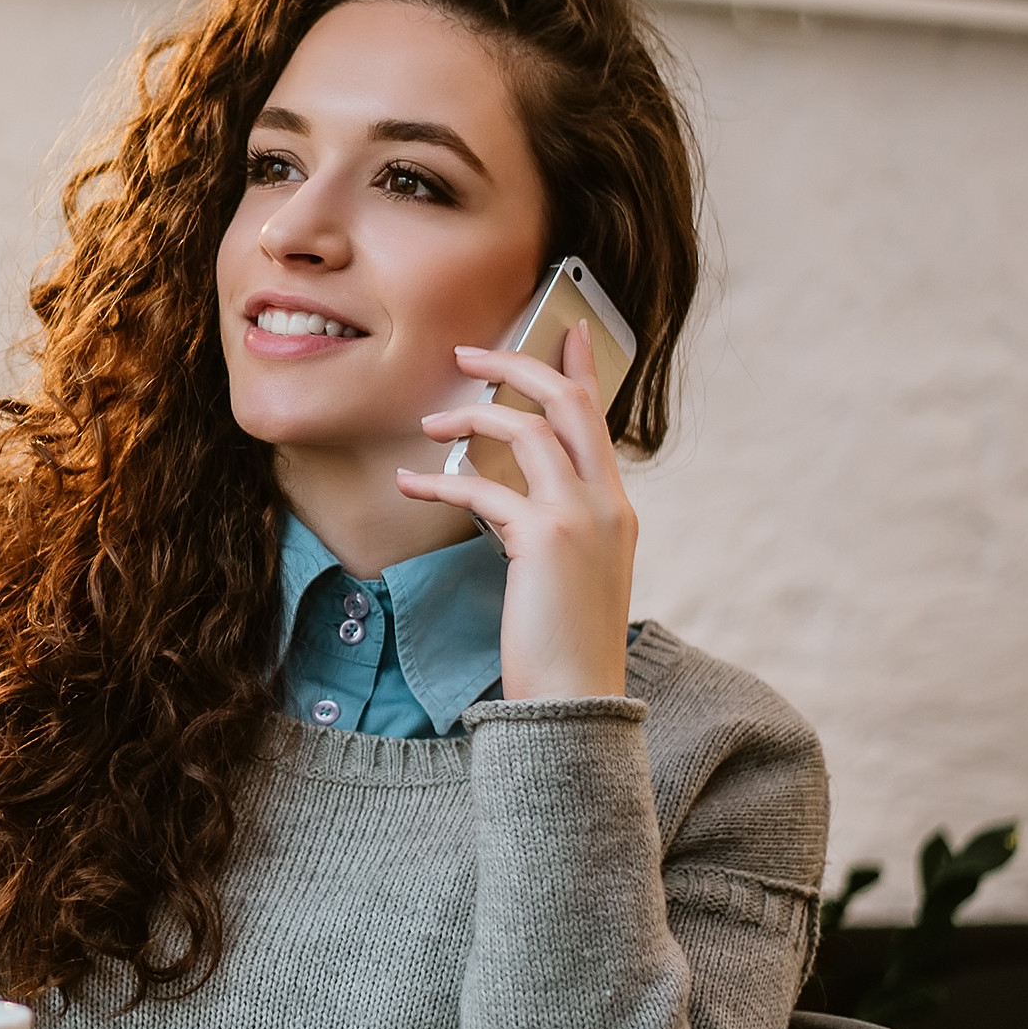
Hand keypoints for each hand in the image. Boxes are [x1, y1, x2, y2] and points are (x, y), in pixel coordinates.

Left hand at [394, 320, 636, 701]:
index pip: (600, 420)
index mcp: (617, 508)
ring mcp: (581, 517)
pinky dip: (440, 481)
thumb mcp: (571, 572)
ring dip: (470, 418)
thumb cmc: (563, 642)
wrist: (575, 698)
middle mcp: (608, 503)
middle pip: (567, 404)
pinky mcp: (542, 538)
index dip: (582, 369)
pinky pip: (482, 487)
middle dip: (517, 364)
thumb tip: (508, 494)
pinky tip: (410, 485)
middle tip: (468, 352)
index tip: (565, 330)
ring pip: (525, 430)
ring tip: (430, 425)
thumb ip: (554, 525)